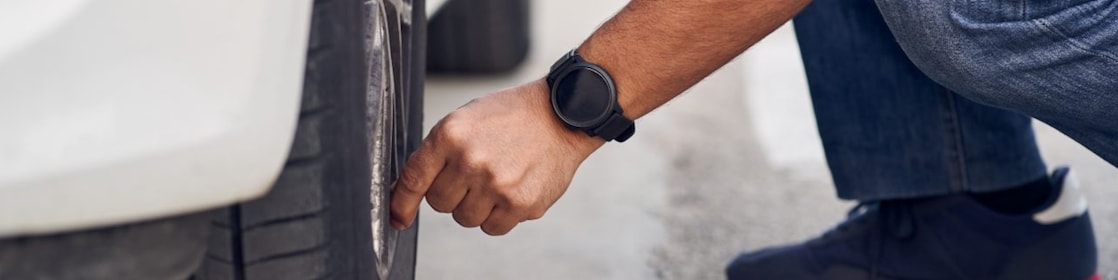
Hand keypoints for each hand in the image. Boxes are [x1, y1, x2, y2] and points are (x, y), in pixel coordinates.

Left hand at [389, 79, 603, 235]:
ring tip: (497, 178)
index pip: (413, 179)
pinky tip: (512, 190)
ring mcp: (496, 184)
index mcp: (450, 135)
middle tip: (474, 174)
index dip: (401, 203)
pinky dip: (499, 215)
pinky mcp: (520, 204)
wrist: (561, 115)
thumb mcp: (466, 119)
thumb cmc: (512, 116)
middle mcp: (470, 160)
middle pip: (439, 203)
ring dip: (476, 205)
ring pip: (465, 218)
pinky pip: (492, 228)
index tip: (397, 218)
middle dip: (452, 193)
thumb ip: (437, 153)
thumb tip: (407, 190)